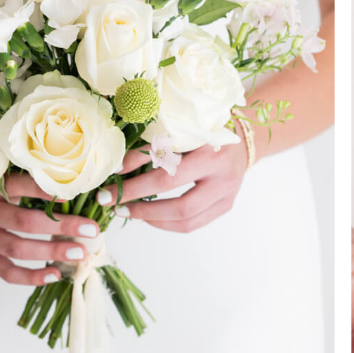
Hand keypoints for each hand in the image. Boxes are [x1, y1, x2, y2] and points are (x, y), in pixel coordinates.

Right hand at [0, 173, 100, 285]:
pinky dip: (31, 277)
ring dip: (51, 253)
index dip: (47, 191)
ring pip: (16, 249)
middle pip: (24, 222)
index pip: (21, 186)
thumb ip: (31, 178)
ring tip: (79, 254)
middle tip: (90, 231)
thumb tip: (74, 183)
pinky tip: (54, 276)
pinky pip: (6, 271)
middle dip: (61, 227)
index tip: (74, 194)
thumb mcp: (3, 172)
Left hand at [97, 134, 248, 233]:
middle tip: (113, 203)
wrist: (243, 137)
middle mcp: (223, 174)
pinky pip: (193, 224)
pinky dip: (167, 223)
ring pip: (185, 219)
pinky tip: (150, 217)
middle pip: (177, 201)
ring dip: (152, 219)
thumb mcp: (179, 129)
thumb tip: (117, 169)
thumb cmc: (205, 128)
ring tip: (128, 211)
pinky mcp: (226, 205)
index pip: (167, 172)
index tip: (110, 184)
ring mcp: (227, 193)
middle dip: (140, 205)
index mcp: (210, 149)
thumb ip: (151, 146)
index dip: (136, 181)